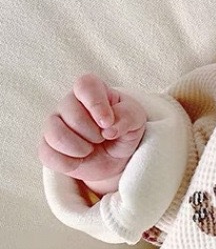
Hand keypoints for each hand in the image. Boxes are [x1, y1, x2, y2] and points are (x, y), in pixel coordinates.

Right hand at [38, 74, 146, 195]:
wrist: (115, 158)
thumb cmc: (124, 130)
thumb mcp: (136, 120)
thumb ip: (128, 116)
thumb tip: (110, 128)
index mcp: (93, 90)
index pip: (86, 85)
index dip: (96, 104)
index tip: (108, 122)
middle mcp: (69, 103)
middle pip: (72, 113)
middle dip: (93, 132)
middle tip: (103, 138)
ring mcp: (54, 123)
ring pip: (55, 133)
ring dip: (79, 148)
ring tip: (91, 149)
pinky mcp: (46, 146)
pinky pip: (47, 154)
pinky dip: (68, 163)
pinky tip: (80, 160)